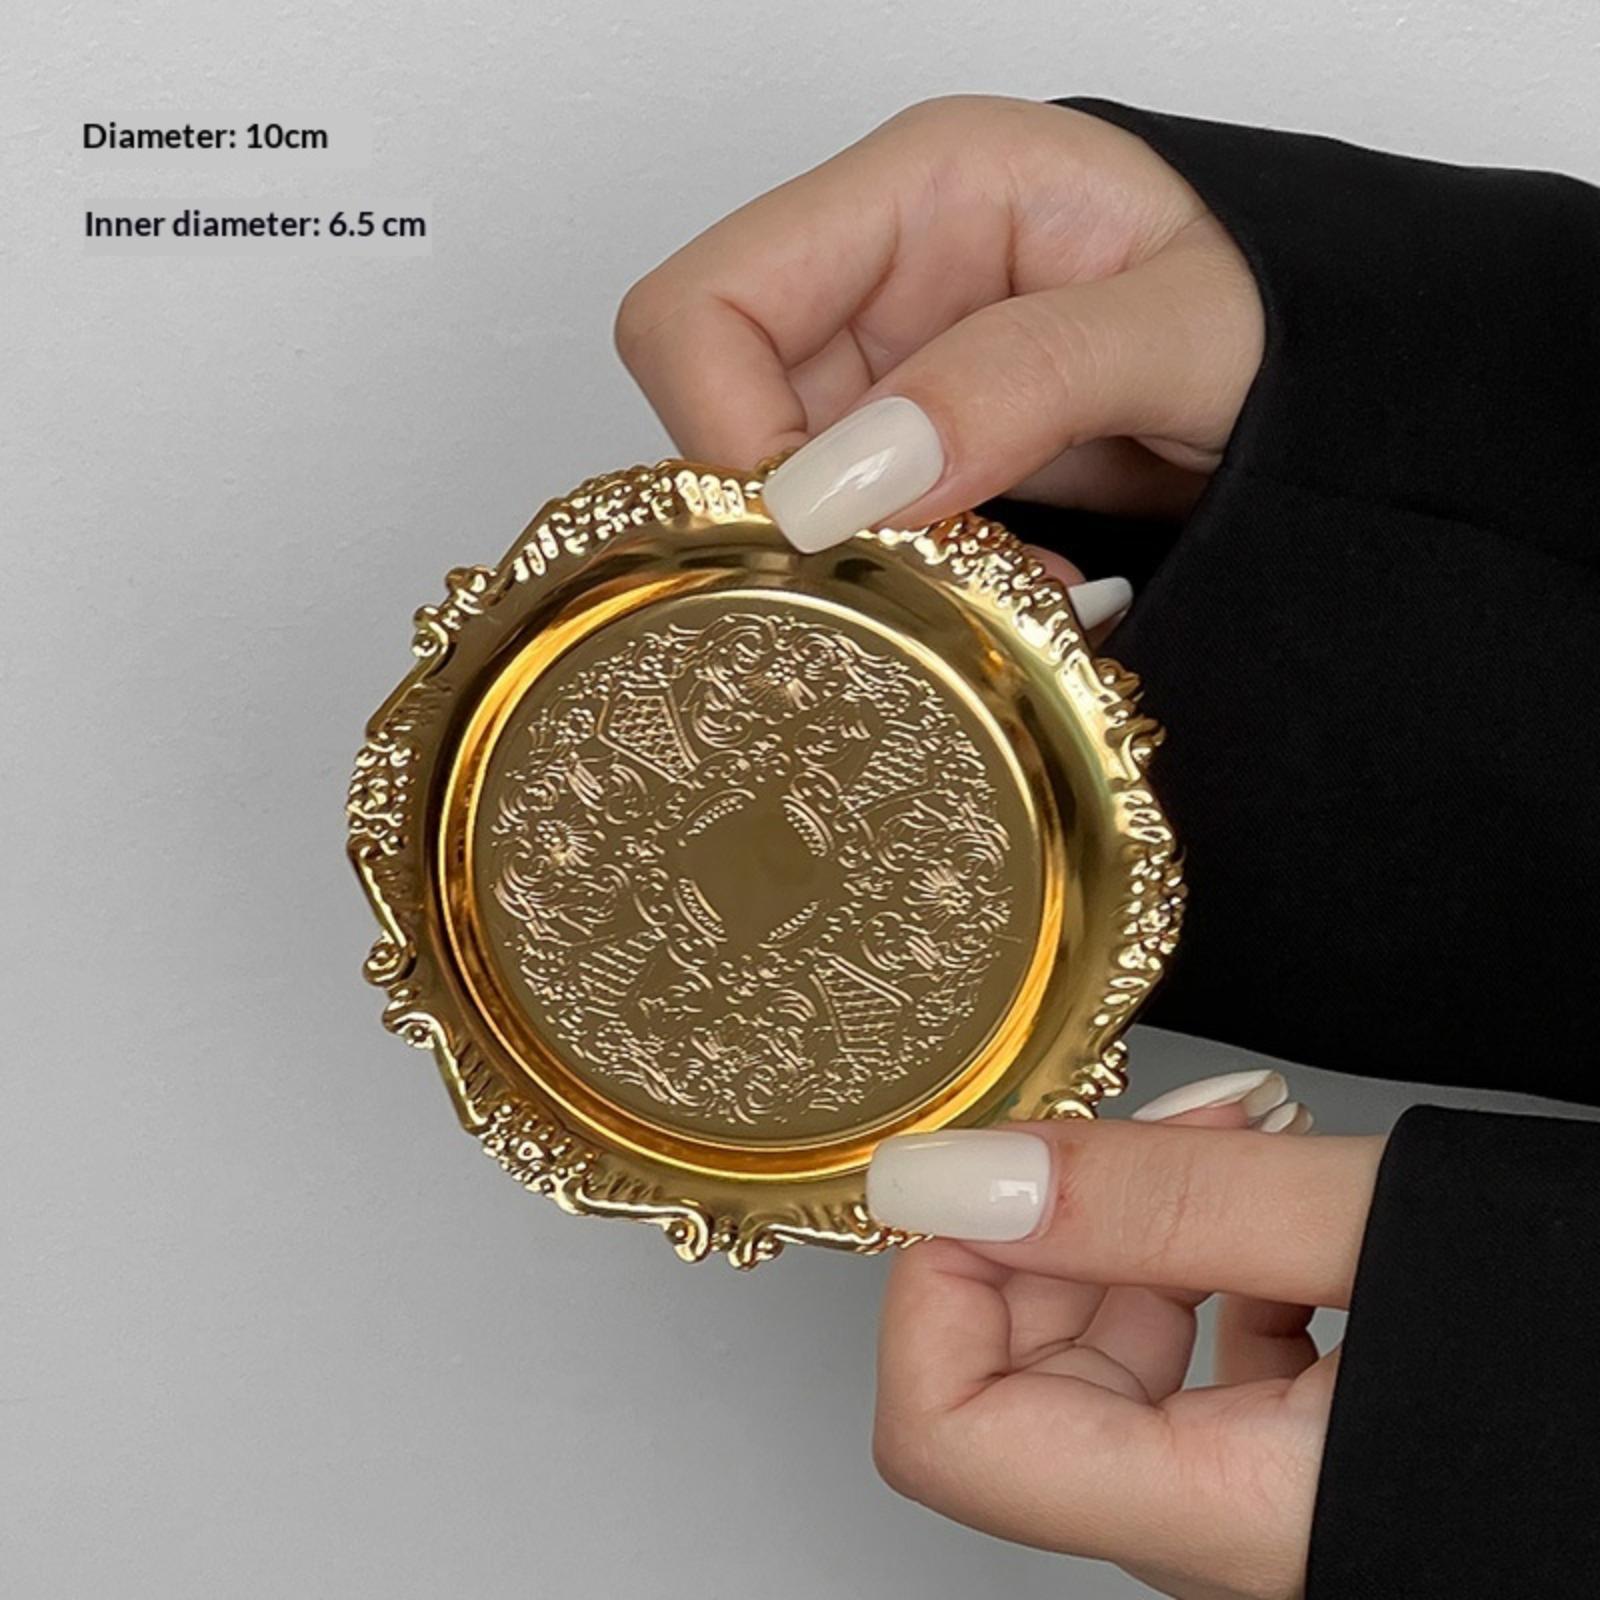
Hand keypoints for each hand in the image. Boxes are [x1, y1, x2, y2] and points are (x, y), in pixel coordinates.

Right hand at [614, 95, 1262, 551]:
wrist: (1343, 371)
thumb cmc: (1292, 305)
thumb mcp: (1187, 327)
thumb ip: (1023, 378)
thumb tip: (847, 478)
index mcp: (919, 190)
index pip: (704, 309)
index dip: (728, 436)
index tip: (827, 533)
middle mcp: (876, 276)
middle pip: (720, 413)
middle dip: (802, 521)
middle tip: (923, 575)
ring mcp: (891, 368)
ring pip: (781, 491)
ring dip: (862, 564)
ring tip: (991, 582)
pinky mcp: (918, 450)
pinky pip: (853, 531)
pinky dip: (904, 579)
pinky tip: (995, 584)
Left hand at [865, 1073, 1383, 1599]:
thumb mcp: (1383, 1227)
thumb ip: (1165, 1202)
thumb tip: (961, 1176)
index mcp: (1233, 1516)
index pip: (946, 1433)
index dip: (941, 1279)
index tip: (998, 1166)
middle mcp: (1228, 1541)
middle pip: (1019, 1384)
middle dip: (1053, 1226)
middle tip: (1154, 1124)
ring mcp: (1259, 1513)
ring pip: (1102, 1367)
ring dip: (1135, 1236)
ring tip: (1235, 1143)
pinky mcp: (1299, 1473)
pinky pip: (1189, 1375)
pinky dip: (1202, 1276)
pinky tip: (1265, 1218)